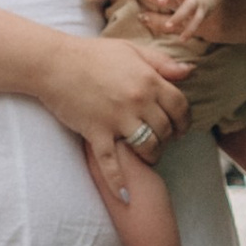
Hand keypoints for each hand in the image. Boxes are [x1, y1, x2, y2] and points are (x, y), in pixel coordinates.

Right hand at [39, 32, 191, 205]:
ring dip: (152, 156)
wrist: (55, 63)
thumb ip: (162, 62)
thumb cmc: (93, 54)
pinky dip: (118, 182)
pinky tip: (125, 195)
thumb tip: (190, 72)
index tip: (180, 127)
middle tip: (164, 142)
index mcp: (149, 81)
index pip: (180, 107)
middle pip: (166, 130)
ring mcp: (117, 120)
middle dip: (168, 139)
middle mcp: (138, 102)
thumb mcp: (132, 50)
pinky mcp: (97, 133)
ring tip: (149, 157)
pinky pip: (111, 163)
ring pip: (147, 147)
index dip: (184, 120)